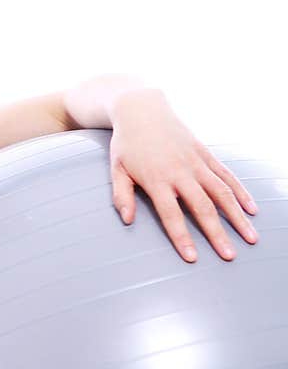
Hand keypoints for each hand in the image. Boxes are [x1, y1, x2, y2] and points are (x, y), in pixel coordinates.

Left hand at [108, 89, 258, 262]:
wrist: (142, 109)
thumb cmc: (126, 144)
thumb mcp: (116, 169)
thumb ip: (122, 195)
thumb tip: (127, 220)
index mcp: (156, 179)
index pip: (171, 214)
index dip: (182, 237)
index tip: (193, 258)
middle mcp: (180, 172)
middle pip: (202, 207)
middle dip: (216, 234)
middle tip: (229, 256)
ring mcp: (195, 162)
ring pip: (221, 192)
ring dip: (237, 216)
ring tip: (250, 238)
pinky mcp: (205, 154)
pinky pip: (226, 175)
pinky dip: (240, 192)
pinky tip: (251, 210)